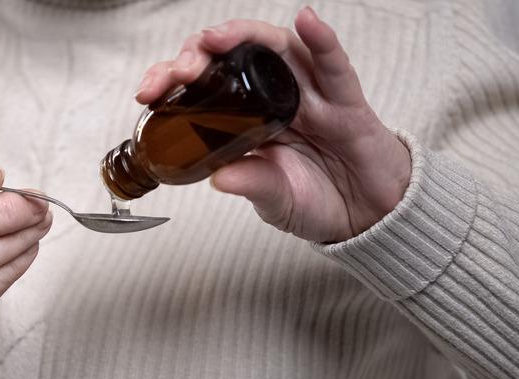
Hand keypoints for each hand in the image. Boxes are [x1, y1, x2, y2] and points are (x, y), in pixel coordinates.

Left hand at [135, 7, 411, 243]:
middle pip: (234, 59)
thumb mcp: (275, 200)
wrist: (369, 216)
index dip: (175, 82)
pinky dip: (322, 42)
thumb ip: (252, 185)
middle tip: (180, 68)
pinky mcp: (347, 102)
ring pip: (277, 49)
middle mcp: (276, 99)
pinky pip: (334, 66)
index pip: (206, 87)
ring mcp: (311, 95)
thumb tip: (218, 178)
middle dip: (200, 55)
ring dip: (247, 37)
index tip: (149, 92)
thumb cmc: (320, 201)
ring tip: (220, 37)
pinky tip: (307, 22)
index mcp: (249, 120)